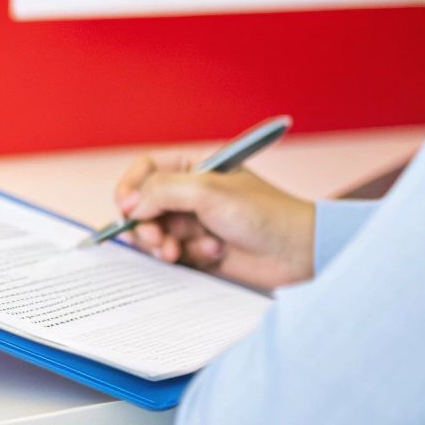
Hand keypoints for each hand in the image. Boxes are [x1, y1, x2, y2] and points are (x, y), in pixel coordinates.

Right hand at [113, 153, 316, 290]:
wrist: (297, 251)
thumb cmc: (263, 212)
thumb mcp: (208, 192)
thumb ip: (162, 192)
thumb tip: (129, 206)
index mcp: (193, 167)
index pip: (145, 170)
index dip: (130, 188)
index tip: (127, 209)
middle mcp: (190, 194)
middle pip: (144, 207)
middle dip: (147, 226)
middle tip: (158, 240)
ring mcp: (195, 223)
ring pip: (156, 234)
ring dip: (168, 244)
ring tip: (182, 252)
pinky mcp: (200, 250)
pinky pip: (175, 255)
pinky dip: (189, 257)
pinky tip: (214, 254)